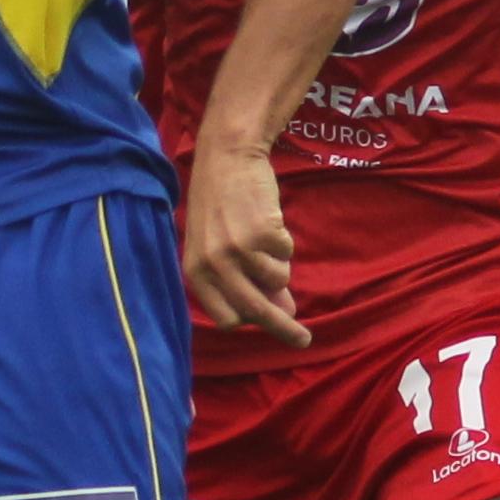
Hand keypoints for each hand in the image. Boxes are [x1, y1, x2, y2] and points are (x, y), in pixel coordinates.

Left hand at [184, 142, 307, 347]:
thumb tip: (284, 313)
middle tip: (304, 341)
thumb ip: (248, 282)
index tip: (266, 322)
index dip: (248, 319)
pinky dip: (285, 241)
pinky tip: (268, 220)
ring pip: (278, 279)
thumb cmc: (222, 205)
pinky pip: (287, 253)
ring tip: (265, 237)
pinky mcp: (262, 233)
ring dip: (280, 264)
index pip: (226, 318)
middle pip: (255, 311)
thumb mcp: (221, 246)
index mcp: (196, 273)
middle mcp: (213, 266)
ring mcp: (237, 250)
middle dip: (283, 329)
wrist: (227, 158)